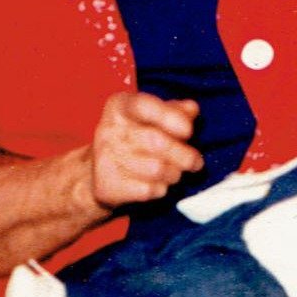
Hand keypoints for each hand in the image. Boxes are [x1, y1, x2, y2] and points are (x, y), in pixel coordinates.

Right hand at [88, 91, 202, 208]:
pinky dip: (160, 189)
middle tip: (196, 162)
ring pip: (156, 169)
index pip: (144, 106)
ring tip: (174, 171)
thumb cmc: (136, 138)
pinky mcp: (107, 185)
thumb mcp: (154, 117)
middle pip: (157, 142)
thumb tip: (192, 109)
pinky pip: (148, 190)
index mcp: (121, 106)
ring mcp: (106, 158)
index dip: (169, 117)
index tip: (188, 130)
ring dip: (174, 173)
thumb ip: (176, 111)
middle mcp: (109, 129)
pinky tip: (156, 183)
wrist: (101, 172)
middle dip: (185, 155)